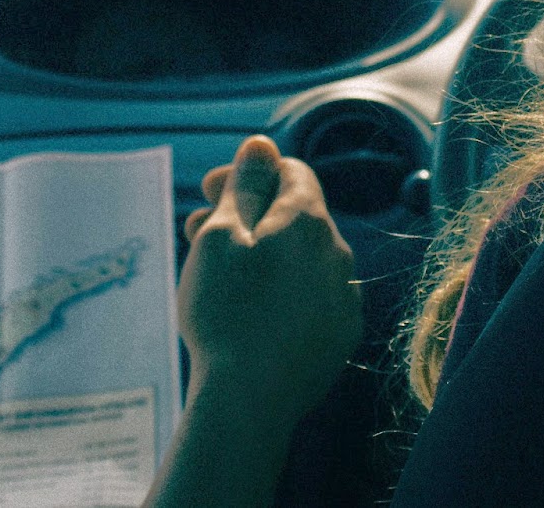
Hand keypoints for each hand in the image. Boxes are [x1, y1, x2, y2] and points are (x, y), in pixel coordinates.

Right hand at [177, 135, 362, 428]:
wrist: (249, 400)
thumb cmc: (226, 311)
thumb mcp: (222, 236)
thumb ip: (246, 185)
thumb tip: (262, 144)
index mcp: (308, 219)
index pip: (290, 170)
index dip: (248, 174)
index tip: (210, 193)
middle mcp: (337, 250)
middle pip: (293, 214)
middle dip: (249, 215)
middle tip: (199, 234)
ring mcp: (343, 295)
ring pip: (301, 257)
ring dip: (265, 254)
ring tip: (221, 275)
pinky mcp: (340, 334)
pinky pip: (312, 295)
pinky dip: (284, 291)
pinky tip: (252, 310)